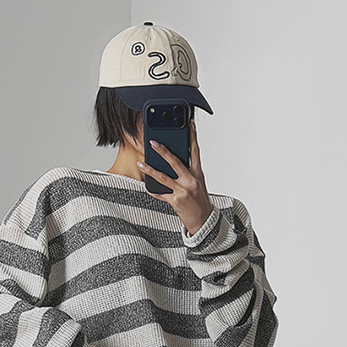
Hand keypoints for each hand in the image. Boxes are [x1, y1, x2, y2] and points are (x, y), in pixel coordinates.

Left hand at [138, 120, 214, 236]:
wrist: (204, 222)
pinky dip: (152, 190)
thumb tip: (174, 162)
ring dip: (150, 170)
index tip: (190, 125)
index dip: (192, 137)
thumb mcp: (198, 184)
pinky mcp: (176, 201)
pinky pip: (161, 194)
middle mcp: (191, 180)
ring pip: (164, 177)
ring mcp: (183, 191)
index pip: (195, 152)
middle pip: (175, 162)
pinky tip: (145, 186)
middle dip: (163, 151)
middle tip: (153, 143)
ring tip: (141, 164)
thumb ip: (189, 172)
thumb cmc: (200, 202)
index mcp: (198, 174)